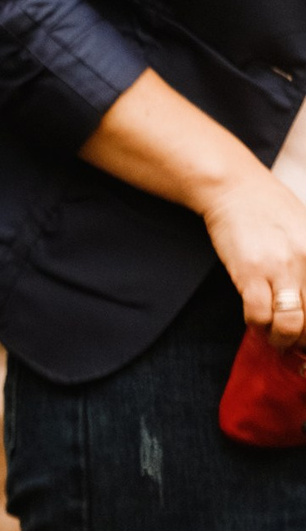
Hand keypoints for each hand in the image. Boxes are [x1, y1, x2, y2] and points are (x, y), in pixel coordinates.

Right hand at [80, 68, 305, 349]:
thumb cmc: (270, 207)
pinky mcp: (249, 272)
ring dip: (283, 338)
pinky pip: (258, 314)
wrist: (233, 187)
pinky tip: (255, 321)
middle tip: (298, 343)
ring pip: (291, 323)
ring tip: (276, 338)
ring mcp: (280, 267)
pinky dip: (257, 325)